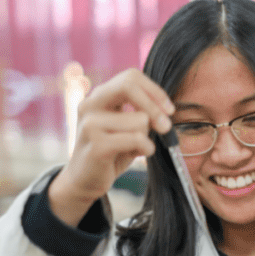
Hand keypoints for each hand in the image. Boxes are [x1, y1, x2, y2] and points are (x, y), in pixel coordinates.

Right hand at [50, 69, 172, 226]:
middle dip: (153, 106)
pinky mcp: (97, 145)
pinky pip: (137, 139)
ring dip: (147, 137)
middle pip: (128, 86)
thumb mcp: (127, 126)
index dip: (154, 90)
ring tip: (135, 147)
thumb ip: (141, 113)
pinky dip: (146, 149)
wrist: (85, 179)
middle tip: (165, 126)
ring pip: (140, 120)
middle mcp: (91, 105)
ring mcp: (91, 124)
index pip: (130, 77)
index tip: (169, 109)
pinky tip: (137, 154)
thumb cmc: (112, 150)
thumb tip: (165, 109)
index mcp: (100, 96)